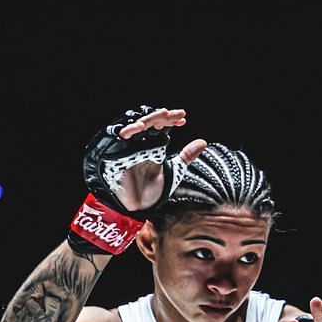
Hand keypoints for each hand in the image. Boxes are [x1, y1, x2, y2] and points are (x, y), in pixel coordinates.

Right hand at [69, 105, 207, 256]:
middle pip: (151, 123)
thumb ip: (187, 156)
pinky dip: (130, 131)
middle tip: (178, 114)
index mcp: (153, 146)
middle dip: (164, 117)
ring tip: (164, 114)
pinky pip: (120, 137)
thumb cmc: (152, 191)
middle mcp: (141, 144)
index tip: (184, 119)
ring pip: (137, 125)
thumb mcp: (174, 171)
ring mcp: (129, 147)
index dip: (171, 120)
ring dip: (149, 119)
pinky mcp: (117, 152)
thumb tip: (204, 142)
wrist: (138, 208)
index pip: (161, 126)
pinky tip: (142, 127)